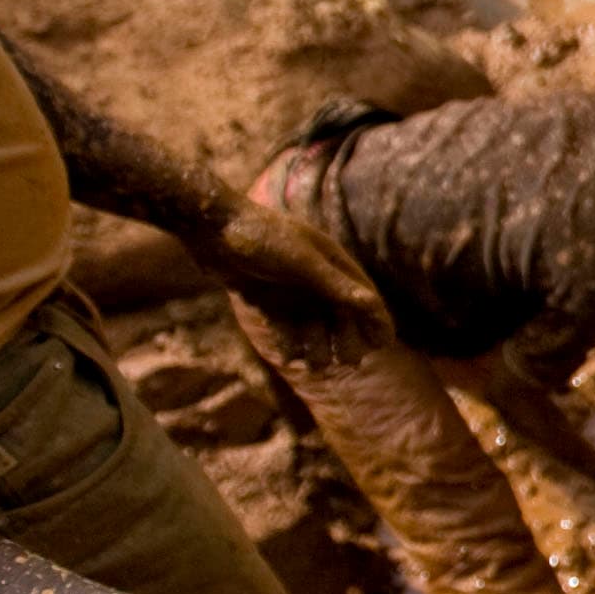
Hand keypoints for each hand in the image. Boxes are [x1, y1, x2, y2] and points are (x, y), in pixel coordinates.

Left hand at [203, 203, 390, 365]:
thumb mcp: (302, 262)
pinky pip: (283, 326)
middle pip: (339, 314)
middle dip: (347, 338)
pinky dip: (288, 342)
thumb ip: (335, 284)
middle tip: (351, 363)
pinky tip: (288, 358)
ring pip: (312, 324)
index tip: (385, 344)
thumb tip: (371, 305)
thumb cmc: (261, 237)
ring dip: (317, 345)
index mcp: (331, 261)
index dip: (376, 319)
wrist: (209, 227)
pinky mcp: (266, 298)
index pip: (362, 294)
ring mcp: (290, 289)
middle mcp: (314, 277)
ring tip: (317, 365)